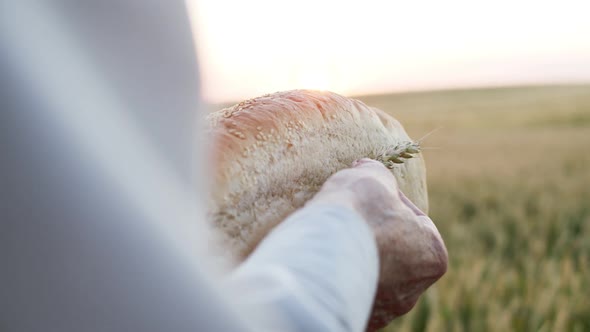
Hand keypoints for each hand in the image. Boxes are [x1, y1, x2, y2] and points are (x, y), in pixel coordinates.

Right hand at [309, 159, 447, 330]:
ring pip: (372, 276)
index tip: (368, 195)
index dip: (389, 202)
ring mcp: (386, 309)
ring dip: (358, 258)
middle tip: (349, 218)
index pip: (414, 220)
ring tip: (333, 239)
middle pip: (394, 252)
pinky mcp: (359, 321)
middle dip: (375, 234)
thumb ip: (378, 174)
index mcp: (432, 254)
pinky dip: (341, 279)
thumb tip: (369, 169)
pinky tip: (324, 263)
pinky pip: (351, 294)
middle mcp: (414, 289)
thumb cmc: (354, 213)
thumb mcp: (371, 177)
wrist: (320, 255)